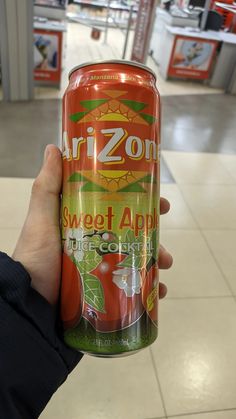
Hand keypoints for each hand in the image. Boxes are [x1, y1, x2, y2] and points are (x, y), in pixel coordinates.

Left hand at [13, 145, 171, 304]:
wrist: (28, 303)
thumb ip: (48, 186)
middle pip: (133, 238)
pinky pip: (131, 290)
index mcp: (86, 226)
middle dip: (155, 240)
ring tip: (165, 270)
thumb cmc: (37, 257)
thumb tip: (54, 147)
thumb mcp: (42, 219)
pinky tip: (158, 292)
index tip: (162, 204)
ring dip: (155, 265)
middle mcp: (95, 246)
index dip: (143, 206)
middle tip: (167, 249)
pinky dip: (148, 290)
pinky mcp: (103, 293)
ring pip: (136, 263)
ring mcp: (100, 270)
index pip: (120, 210)